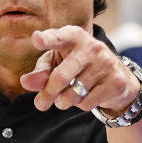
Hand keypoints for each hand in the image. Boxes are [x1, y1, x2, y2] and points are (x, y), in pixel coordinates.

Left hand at [19, 26, 138, 114]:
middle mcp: (91, 46)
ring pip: (72, 94)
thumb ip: (40, 73)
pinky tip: (85, 96)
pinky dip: (80, 105)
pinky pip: (87, 103)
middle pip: (60, 77)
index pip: (58, 37)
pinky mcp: (116, 81)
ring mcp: (106, 63)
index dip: (47, 39)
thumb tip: (25, 82)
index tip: (37, 39)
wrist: (117, 77)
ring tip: (66, 97)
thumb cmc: (76, 66)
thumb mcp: (56, 64)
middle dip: (48, 94)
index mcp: (73, 36)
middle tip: (40, 104)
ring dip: (64, 101)